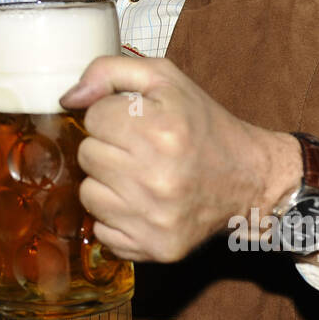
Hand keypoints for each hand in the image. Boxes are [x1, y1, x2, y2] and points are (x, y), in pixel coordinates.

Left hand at [60, 56, 297, 262]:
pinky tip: (142, 204)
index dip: (111, 116)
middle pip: (87, 155)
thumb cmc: (203, 125)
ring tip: (139, 176)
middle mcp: (157, 177)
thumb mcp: (166, 80)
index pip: (93, 118)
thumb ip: (110, 72)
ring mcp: (155, 217)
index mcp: (161, 129)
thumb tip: (68, 98)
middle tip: (139, 149)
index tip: (135, 122)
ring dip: (107, 184)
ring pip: (88, 195)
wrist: (250, 178)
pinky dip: (116, 218)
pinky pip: (102, 231)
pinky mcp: (155, 248)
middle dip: (108, 148)